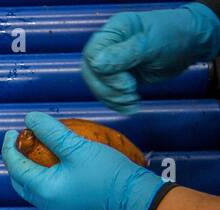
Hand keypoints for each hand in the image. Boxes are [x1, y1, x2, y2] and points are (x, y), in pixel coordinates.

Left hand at [1, 112, 165, 209]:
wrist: (135, 198)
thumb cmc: (108, 173)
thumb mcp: (78, 148)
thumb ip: (52, 133)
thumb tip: (30, 119)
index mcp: (44, 190)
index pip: (16, 168)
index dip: (10, 148)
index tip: (12, 132)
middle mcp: (45, 205)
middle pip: (20, 181)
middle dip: (16, 162)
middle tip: (20, 142)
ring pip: (32, 190)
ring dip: (29, 171)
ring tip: (34, 152)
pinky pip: (47, 195)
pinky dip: (43, 180)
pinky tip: (53, 167)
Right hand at [82, 3, 219, 112]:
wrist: (189, 46)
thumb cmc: (174, 37)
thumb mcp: (151, 44)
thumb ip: (124, 54)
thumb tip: (96, 64)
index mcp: (113, 31)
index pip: (92, 55)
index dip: (104, 74)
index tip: (128, 83)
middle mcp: (106, 46)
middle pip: (91, 74)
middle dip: (109, 90)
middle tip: (131, 93)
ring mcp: (109, 62)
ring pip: (97, 87)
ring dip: (114, 99)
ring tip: (134, 101)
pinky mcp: (115, 77)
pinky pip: (106, 94)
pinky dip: (117, 104)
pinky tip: (131, 106)